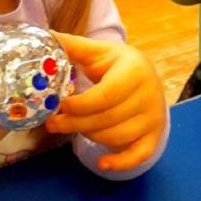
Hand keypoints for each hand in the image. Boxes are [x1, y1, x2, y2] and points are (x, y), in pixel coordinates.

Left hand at [45, 33, 165, 171]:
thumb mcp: (98, 52)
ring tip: (70, 128)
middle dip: (75, 124)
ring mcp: (153, 118)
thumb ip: (73, 46)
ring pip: (116, 137)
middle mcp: (148, 95)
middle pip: (107, 119)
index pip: (105, 95)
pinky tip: (102, 163)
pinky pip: (139, 155)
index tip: (60, 106)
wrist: (147, 75)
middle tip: (52, 124)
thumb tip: (46, 36)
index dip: (80, 105)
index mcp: (134, 71)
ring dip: (88, 136)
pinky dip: (121, 162)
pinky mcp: (154, 135)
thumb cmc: (117, 63)